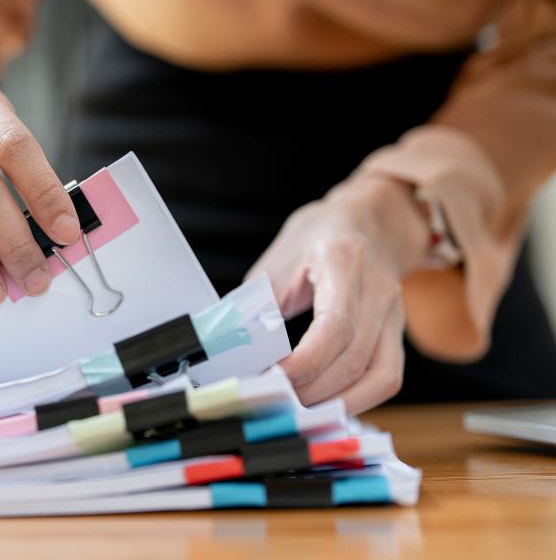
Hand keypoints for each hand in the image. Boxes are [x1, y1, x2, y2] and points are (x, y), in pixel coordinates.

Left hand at [246, 176, 430, 413]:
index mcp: (344, 261)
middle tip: (274, 401)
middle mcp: (379, 289)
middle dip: (312, 390)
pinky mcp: (398, 334)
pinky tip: (326, 405)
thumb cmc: (316, 240)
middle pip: (355, 358)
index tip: (271, 378)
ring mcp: (396, 314)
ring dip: (337, 403)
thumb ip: (258, 304)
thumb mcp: (278, 262)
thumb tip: (232, 350)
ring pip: (381, 376)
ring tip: (298, 410)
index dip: (304, 363)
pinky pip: (387, 378)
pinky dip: (358, 399)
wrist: (370, 221)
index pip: (335, 326)